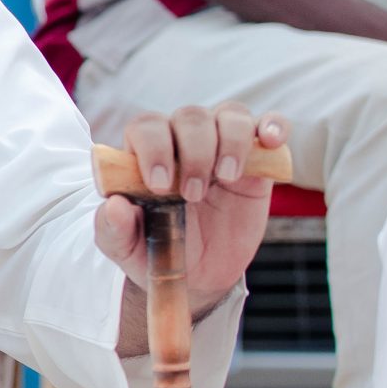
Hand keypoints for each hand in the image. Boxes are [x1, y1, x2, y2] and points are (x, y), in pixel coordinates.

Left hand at [94, 102, 289, 321]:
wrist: (197, 273)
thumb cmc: (155, 250)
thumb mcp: (125, 248)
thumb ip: (112, 229)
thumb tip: (113, 206)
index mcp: (143, 155)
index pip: (146, 126)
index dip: (153, 148)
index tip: (160, 186)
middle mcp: (182, 142)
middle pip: (190, 117)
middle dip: (194, 153)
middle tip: (193, 195)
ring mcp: (221, 147)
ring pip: (230, 114)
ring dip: (231, 141)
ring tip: (226, 178)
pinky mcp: (257, 160)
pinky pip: (270, 124)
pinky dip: (274, 125)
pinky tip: (271, 141)